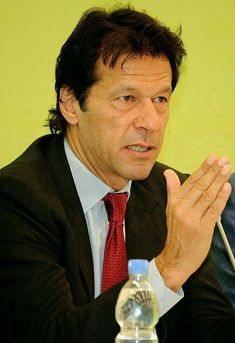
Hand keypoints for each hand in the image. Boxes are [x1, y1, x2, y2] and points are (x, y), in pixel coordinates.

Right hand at [155, 155, 231, 290]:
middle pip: (200, 186)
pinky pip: (213, 210)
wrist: (176, 258)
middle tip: (223, 159)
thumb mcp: (170, 209)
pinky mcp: (202, 228)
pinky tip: (227, 187)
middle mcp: (182, 209)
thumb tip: (168, 173)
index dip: (203, 169)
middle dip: (213, 171)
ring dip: (219, 180)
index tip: (212, 158)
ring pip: (208, 195)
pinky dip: (221, 198)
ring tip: (227, 168)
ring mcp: (192, 219)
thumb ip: (172, 190)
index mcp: (175, 202)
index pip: (191, 181)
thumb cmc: (176, 233)